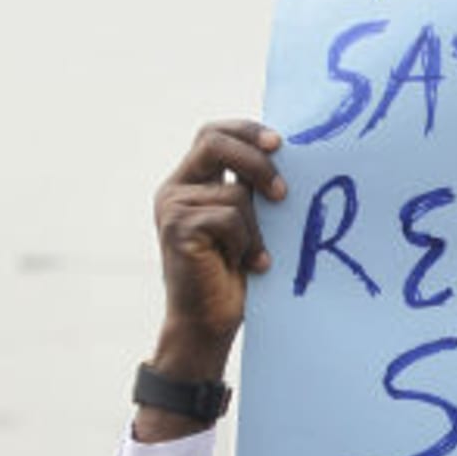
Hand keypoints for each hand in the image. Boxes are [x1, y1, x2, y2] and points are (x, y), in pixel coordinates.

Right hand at [141, 121, 284, 437]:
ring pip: (233, 193)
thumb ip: (251, 189)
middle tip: (283, 191)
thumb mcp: (246, 223)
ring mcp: (172, 207)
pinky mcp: (177, 227)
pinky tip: (246, 266)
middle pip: (214, 141)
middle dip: (255, 159)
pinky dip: (247, 244)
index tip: (280, 143)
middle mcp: (175, 189)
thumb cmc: (234, 277)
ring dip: (256, 229)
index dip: (247, 131)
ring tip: (254, 257)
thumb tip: (285, 154)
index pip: (214, 134)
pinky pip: (229, 219)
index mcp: (189, 181)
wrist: (208, 324)